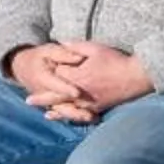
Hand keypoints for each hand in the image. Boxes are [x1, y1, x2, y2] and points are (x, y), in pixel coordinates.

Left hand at [16, 41, 151, 122]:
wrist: (135, 76)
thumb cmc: (115, 61)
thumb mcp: (95, 48)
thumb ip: (75, 47)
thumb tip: (61, 44)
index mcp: (77, 76)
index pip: (57, 75)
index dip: (49, 72)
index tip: (41, 68)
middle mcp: (80, 92)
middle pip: (56, 96)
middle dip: (42, 97)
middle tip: (28, 100)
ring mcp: (88, 102)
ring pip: (67, 108)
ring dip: (54, 109)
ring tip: (42, 112)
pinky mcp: (97, 108)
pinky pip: (80, 114)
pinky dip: (69, 116)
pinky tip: (64, 118)